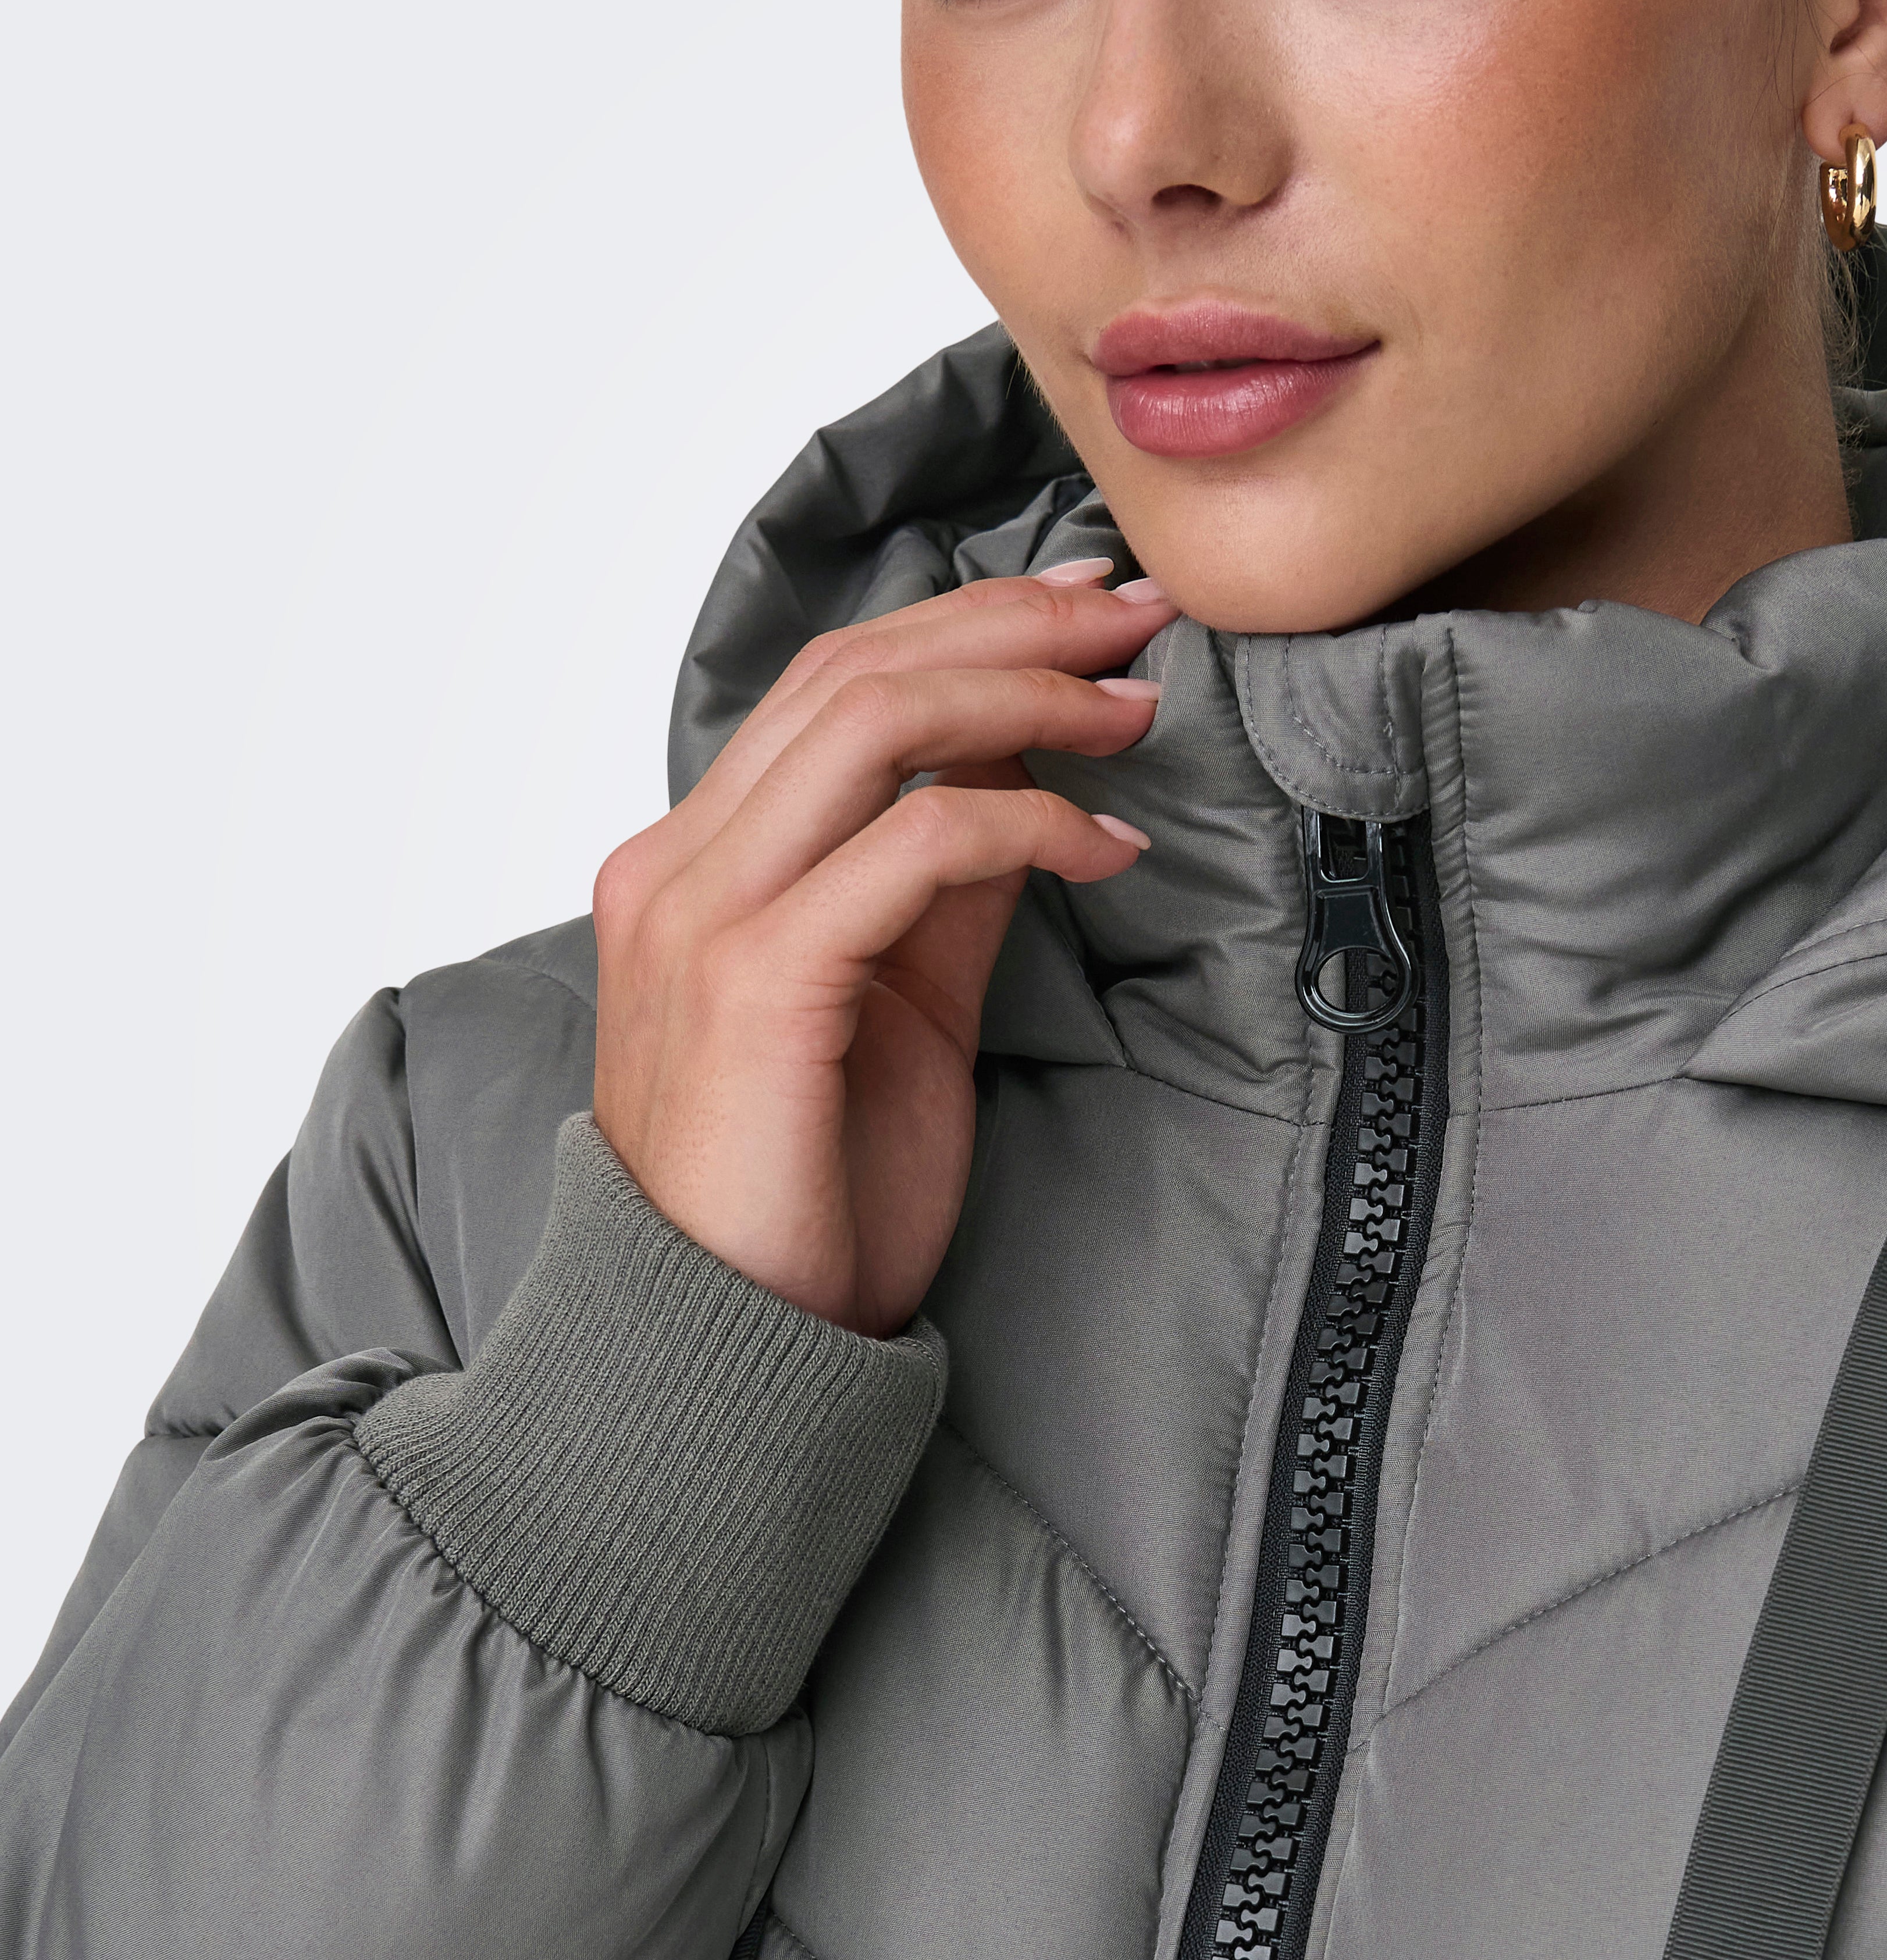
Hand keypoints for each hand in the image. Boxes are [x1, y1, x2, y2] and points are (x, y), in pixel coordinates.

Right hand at [591, 559, 1169, 1332]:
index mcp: (693, 865)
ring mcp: (703, 914)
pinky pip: (917, 841)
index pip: (832, 685)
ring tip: (1133, 710)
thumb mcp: (900, 1009)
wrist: (730, 1350)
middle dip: (1013, 624)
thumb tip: (1032, 782)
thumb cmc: (809, 1200)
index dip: (968, 623)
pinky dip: (1030, 821)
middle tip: (1137, 617)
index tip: (1089, 609)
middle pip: (854, 672)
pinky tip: (1107, 847)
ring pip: (877, 723)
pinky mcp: (757, 977)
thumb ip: (943, 892)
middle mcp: (676, 866)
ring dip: (1028, 694)